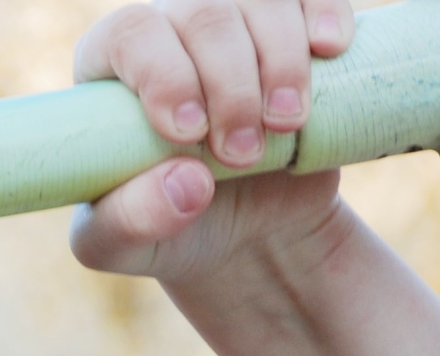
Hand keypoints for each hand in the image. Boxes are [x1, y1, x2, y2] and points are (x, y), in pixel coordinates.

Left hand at [66, 0, 355, 284]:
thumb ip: (129, 222)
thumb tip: (185, 183)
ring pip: (260, 1)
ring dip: (281, 60)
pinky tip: (330, 48)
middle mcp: (170, 33)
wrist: (246, 235)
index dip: (164, 75)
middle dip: (231, 85)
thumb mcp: (124, 247)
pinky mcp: (291, 31)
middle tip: (243, 152)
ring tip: (287, 125)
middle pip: (203, 14)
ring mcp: (234, 26)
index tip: (190, 133)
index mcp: (110, 70)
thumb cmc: (169, 230)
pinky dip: (324, 12)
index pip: (129, 36)